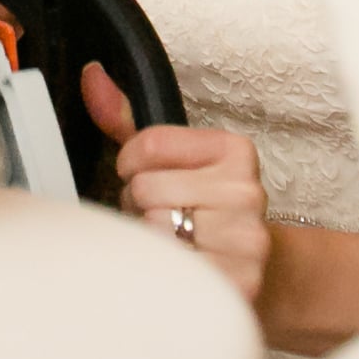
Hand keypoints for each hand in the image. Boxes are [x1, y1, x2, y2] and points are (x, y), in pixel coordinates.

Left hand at [84, 62, 270, 299]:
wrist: (267, 270)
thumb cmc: (206, 210)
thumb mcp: (173, 160)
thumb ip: (126, 120)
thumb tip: (91, 75)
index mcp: (233, 150)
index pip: (147, 146)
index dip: (131, 166)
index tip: (147, 176)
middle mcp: (246, 191)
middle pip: (145, 190)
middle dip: (140, 206)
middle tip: (163, 216)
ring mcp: (245, 239)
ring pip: (152, 230)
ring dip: (149, 239)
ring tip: (173, 240)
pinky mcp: (239, 283)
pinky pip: (168, 270)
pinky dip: (162, 271)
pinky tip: (180, 268)